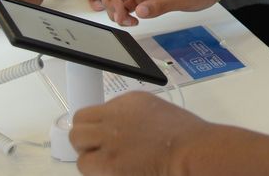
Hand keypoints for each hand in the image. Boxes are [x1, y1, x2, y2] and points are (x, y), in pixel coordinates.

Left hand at [71, 92, 207, 175]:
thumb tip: (126, 130)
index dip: (100, 125)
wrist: (191, 150)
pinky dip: (92, 168)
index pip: (100, 110)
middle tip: (100, 149)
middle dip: (86, 135)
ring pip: (76, 138)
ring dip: (86, 150)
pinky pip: (84, 163)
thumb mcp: (159, 112)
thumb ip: (137, 116)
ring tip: (102, 160)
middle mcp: (115, 114)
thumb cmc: (187, 136)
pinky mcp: (108, 160)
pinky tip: (108, 171)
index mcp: (131, 101)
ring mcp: (109, 136)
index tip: (110, 136)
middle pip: (80, 119)